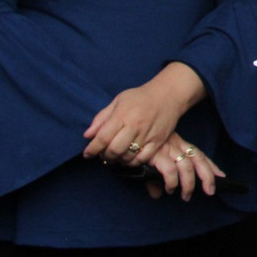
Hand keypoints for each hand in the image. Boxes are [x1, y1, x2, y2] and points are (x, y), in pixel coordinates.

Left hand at [82, 64, 204, 165]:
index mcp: (122, 115)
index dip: (92, 149)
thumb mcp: (118, 101)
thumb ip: (102, 118)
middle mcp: (135, 126)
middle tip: (103, 155)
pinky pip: (143, 158)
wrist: (168, 94)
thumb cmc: (140, 97)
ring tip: (115, 156)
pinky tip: (129, 157)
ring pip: (128, 156)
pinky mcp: (159, 141)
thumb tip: (88, 135)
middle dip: (105, 156)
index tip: (87, 154)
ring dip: (118, 160)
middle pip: (115, 150)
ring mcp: (148, 134)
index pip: (103, 137)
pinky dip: (133, 162)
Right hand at [142, 132, 224, 201]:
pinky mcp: (156, 155)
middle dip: (207, 176)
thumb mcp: (149, 160)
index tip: (221, 176)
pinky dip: (172, 182)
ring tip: (186, 196)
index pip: (198, 154)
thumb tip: (158, 194)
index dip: (210, 166)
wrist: (120, 133)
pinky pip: (169, 170)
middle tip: (211, 191)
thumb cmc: (135, 146)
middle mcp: (175, 145)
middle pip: (198, 159)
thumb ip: (156, 178)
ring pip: (187, 167)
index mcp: (177, 143)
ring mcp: (166, 149)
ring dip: (188, 184)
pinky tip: (169, 189)